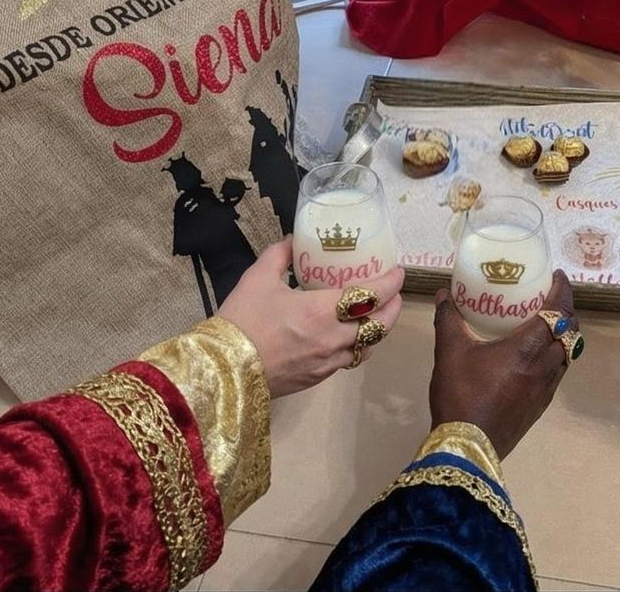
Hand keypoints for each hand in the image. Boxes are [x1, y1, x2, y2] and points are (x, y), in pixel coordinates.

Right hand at [218, 237, 403, 397]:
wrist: (223, 370)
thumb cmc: (241, 320)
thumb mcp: (258, 278)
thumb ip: (280, 255)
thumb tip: (293, 240)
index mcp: (322, 310)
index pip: (372, 295)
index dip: (390, 283)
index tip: (397, 272)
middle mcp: (334, 338)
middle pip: (381, 325)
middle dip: (393, 307)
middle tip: (392, 293)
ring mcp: (328, 362)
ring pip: (369, 346)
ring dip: (379, 329)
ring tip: (377, 314)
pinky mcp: (318, 378)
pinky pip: (350, 360)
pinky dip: (359, 346)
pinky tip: (350, 337)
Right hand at [429, 270, 576, 458]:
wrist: (467, 446)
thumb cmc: (461, 394)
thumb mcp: (449, 352)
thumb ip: (448, 319)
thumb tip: (444, 294)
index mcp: (528, 347)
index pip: (558, 312)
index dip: (563, 291)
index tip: (557, 276)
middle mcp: (545, 365)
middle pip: (570, 332)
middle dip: (565, 310)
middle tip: (549, 297)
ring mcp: (546, 388)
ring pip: (567, 354)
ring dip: (563, 335)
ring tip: (545, 323)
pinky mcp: (541, 405)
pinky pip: (558, 372)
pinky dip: (554, 356)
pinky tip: (533, 356)